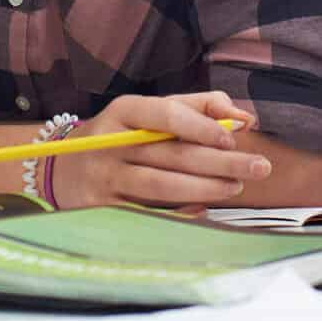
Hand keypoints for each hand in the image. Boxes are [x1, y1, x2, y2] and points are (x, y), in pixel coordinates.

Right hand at [50, 92, 266, 208]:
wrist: (62, 168)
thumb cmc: (122, 135)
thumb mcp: (150, 112)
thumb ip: (198, 107)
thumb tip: (244, 117)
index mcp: (124, 111)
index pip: (166, 115)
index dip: (202, 126)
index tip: (235, 138)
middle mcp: (111, 142)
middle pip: (172, 154)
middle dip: (221, 162)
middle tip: (259, 166)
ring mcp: (104, 178)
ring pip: (161, 186)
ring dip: (205, 188)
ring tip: (236, 187)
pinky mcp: (102, 208)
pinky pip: (148, 213)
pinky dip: (179, 214)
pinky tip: (204, 210)